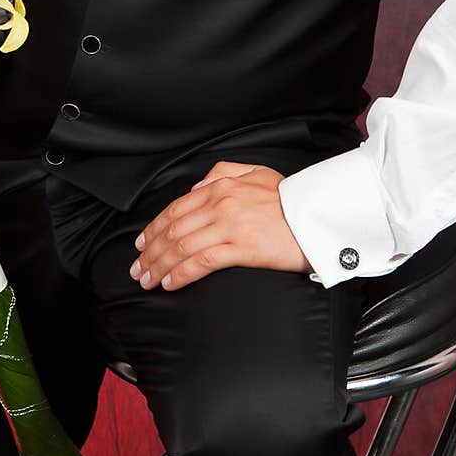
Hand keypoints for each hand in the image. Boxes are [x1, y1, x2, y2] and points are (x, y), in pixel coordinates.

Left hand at [129, 160, 310, 292]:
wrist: (318, 215)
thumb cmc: (290, 198)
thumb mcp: (256, 173)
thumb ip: (223, 173)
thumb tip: (196, 187)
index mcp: (221, 185)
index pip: (176, 208)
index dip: (153, 228)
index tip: (140, 244)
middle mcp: (220, 203)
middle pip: (173, 229)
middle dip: (150, 252)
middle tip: (137, 269)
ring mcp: (229, 225)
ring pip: (182, 246)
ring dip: (160, 265)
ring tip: (148, 280)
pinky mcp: (241, 248)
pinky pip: (201, 262)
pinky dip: (181, 273)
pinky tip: (170, 283)